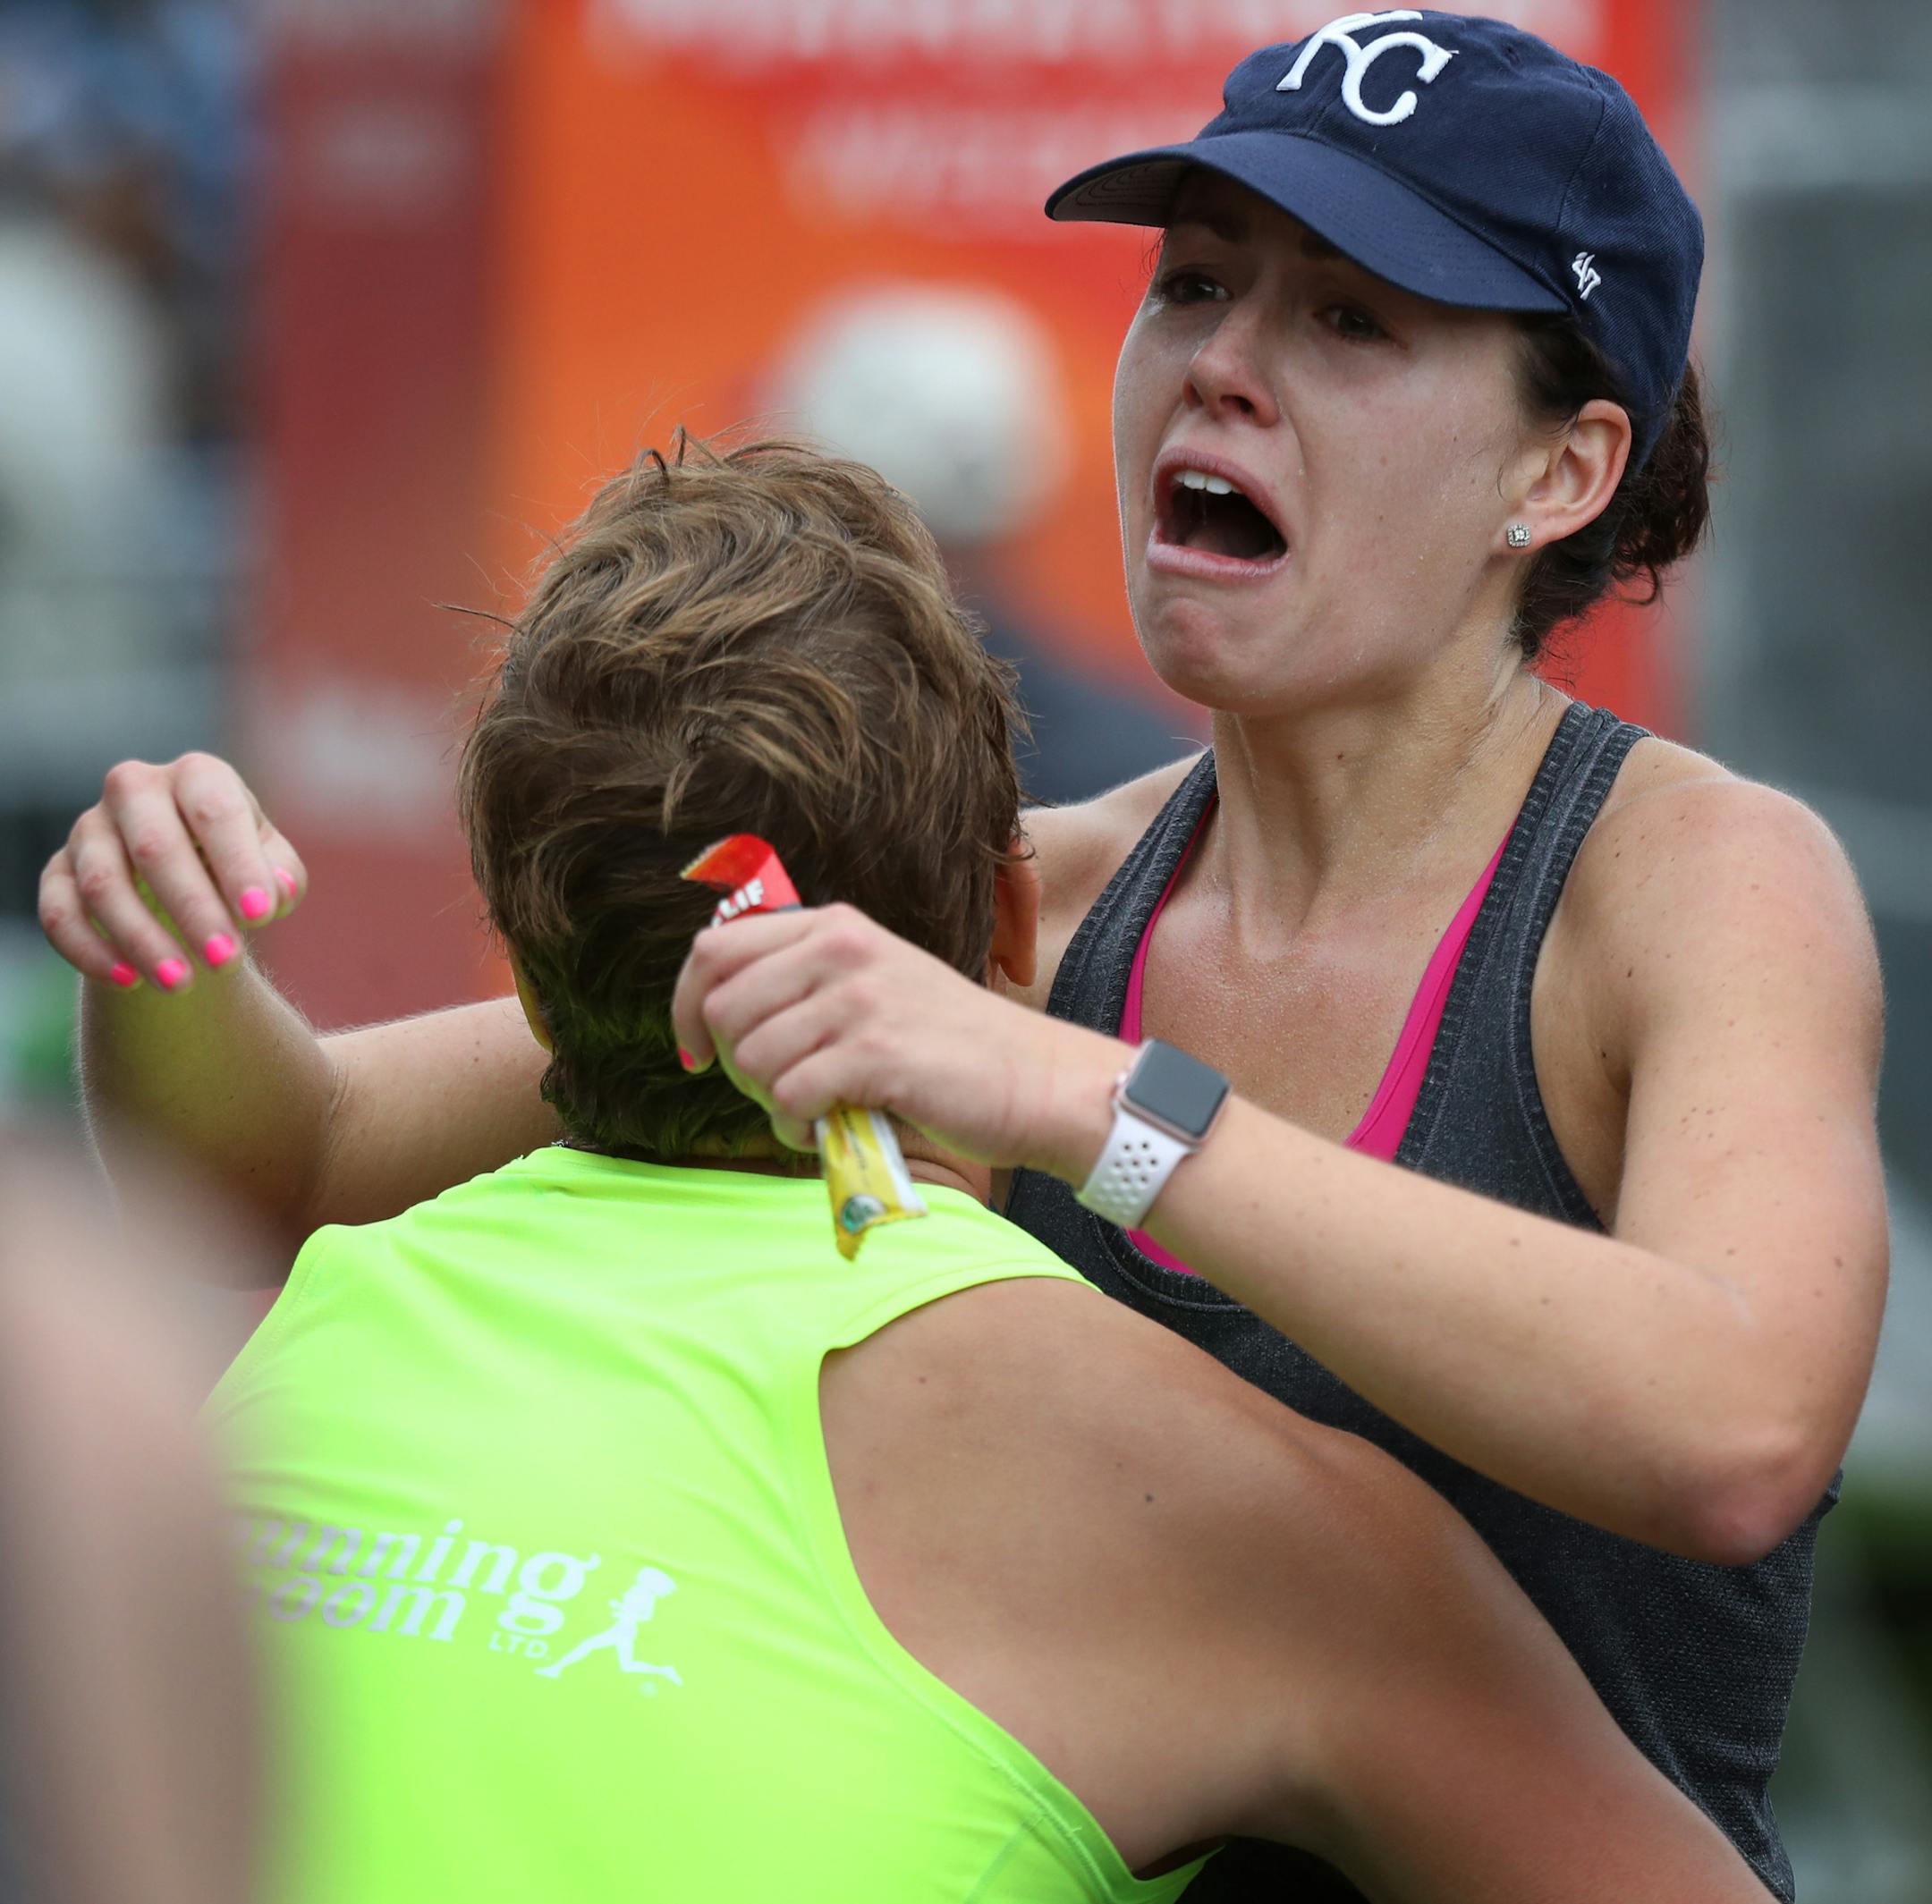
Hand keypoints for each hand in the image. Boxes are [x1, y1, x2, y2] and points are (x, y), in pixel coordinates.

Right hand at [39, 754, 306, 993]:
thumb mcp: (271, 866)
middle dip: (192, 908)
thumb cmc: (236, 866)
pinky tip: (129, 982)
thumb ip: (281, 875)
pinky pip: (59, 913)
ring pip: (104, 883)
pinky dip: (91, 950)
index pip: (215, 812)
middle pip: (155, 847)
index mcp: (197, 776)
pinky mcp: (58, 871)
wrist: (183, 881)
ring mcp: (89, 829)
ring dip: (142, 938)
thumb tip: (277, 893)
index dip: (238, 864)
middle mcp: (135, 790)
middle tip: (224, 961)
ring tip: (181, 984)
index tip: (260, 916)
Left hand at [671, 904, 1120, 1175]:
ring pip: (750, 1057)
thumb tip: (714, 1015)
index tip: (695, 1051)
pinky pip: (788, 1096)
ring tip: (814, 1111)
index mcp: (835, 926)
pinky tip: (831, 1127)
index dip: (687, 1005)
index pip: (714, 948)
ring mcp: (859, 998)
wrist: (1036, 1078)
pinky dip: (797, 1127)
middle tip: (777, 1092)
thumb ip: (807, 982)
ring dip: (769, 1102)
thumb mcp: (876, 983)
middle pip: (721, 1008)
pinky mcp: (875, 1052)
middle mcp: (841, 949)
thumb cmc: (949, 1046)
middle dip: (733, 1065)